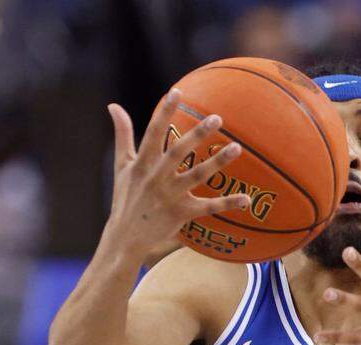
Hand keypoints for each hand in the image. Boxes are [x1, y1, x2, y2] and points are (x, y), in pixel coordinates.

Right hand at [102, 89, 249, 261]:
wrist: (125, 237)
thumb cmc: (126, 197)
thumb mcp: (122, 165)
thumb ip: (123, 134)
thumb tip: (113, 105)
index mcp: (142, 163)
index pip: (153, 132)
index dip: (164, 112)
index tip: (178, 92)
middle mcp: (156, 177)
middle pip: (178, 152)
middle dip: (197, 135)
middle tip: (217, 118)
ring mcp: (170, 196)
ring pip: (197, 176)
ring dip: (217, 162)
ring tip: (237, 148)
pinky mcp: (182, 213)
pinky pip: (208, 207)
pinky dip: (227, 203)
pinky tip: (247, 198)